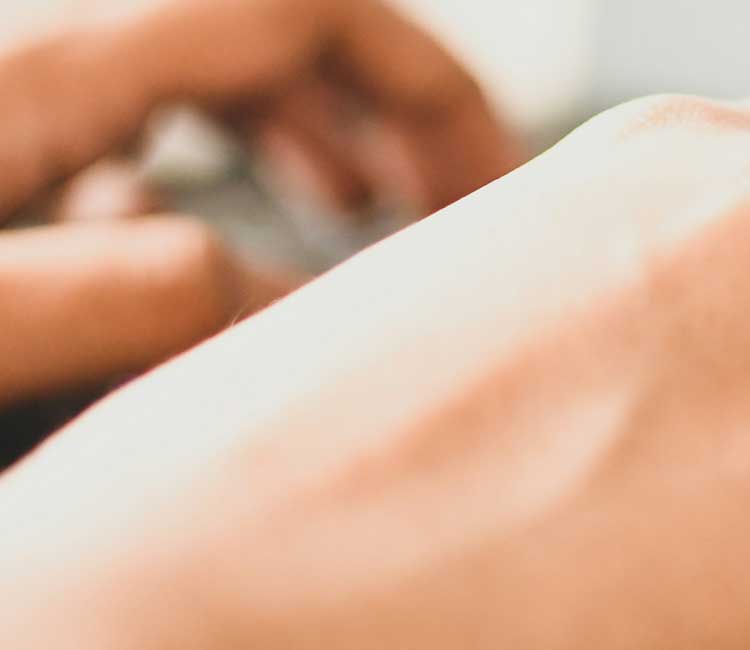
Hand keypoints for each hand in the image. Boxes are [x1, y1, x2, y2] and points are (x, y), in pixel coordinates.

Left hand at [0, 0, 518, 406]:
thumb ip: (153, 302)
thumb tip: (303, 312)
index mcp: (55, 65)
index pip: (305, 9)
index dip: (428, 82)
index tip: (494, 183)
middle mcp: (41, 55)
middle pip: (272, 36)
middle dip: (388, 113)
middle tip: (457, 211)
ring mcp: (10, 99)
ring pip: (200, 78)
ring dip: (307, 134)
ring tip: (365, 213)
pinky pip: (119, 125)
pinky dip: (202, 178)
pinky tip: (196, 264)